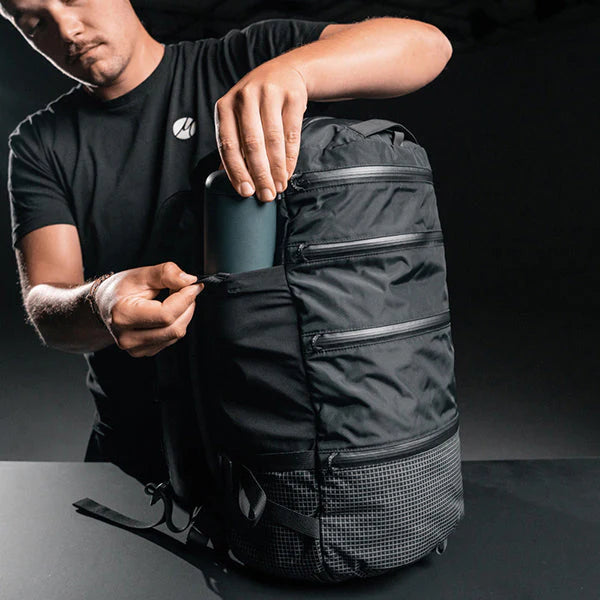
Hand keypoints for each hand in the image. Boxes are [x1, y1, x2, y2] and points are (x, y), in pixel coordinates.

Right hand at [93, 261, 203, 356]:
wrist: (103, 305)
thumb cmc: (120, 289)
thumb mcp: (141, 274)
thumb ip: (166, 273)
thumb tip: (189, 280)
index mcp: (123, 315)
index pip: (166, 314)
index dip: (185, 299)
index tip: (193, 285)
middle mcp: (127, 337)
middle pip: (175, 327)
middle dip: (187, 305)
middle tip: (184, 289)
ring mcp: (135, 348)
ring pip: (176, 334)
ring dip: (184, 314)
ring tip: (173, 298)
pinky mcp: (144, 352)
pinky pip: (172, 338)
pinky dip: (177, 322)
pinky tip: (168, 312)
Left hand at [214, 61, 307, 202]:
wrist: (285, 72)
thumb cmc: (256, 103)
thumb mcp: (238, 117)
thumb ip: (233, 144)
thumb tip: (227, 179)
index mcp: (225, 106)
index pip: (228, 144)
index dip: (237, 171)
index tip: (245, 192)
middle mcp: (245, 97)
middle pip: (251, 144)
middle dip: (260, 175)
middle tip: (266, 195)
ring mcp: (269, 94)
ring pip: (273, 141)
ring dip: (277, 169)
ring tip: (279, 186)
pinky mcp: (292, 97)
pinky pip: (291, 134)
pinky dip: (290, 158)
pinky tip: (288, 171)